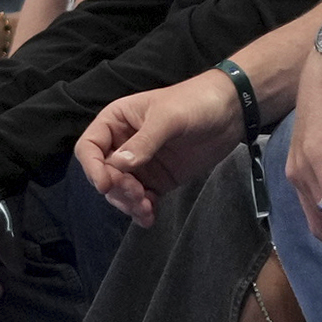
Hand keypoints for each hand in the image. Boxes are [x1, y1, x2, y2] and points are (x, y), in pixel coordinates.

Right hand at [74, 72, 241, 226]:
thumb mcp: (167, 119)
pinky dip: (142, 210)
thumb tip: (118, 166)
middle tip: (138, 194)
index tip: (107, 184)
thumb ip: (143, 142)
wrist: (231, 112)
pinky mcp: (159, 179)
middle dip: (116, 188)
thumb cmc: (194, 103)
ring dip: (128, 203)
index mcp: (115, 123)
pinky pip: (143, 198)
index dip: (92, 167)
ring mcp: (141, 164)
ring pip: (120, 190)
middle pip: (103, 173)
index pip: (90, 148)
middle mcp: (122, 144)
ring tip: (147, 209)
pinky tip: (149, 217)